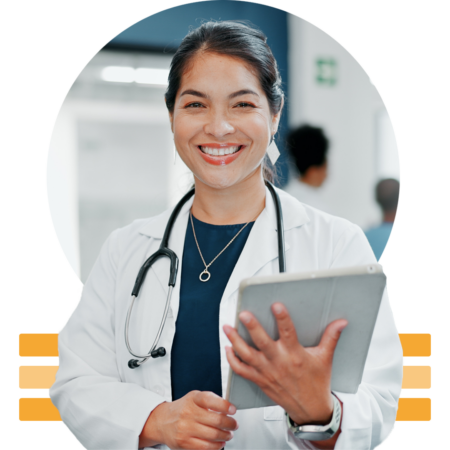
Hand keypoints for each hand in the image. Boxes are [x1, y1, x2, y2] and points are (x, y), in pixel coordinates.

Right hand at [139, 391, 237, 449]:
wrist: (163, 421)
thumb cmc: (183, 408)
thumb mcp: (194, 398)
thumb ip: (210, 400)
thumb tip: (229, 408)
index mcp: (193, 399)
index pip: (210, 400)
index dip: (224, 405)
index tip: (233, 410)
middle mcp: (188, 413)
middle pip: (216, 420)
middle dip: (230, 424)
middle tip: (234, 425)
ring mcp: (185, 429)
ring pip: (213, 435)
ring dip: (225, 436)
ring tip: (228, 434)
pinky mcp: (184, 443)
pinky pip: (205, 447)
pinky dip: (217, 446)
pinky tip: (220, 443)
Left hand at [223, 302, 346, 425]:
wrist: (310, 410)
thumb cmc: (317, 383)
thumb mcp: (325, 359)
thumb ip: (331, 338)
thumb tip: (342, 322)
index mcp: (295, 355)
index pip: (288, 333)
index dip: (282, 318)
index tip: (276, 305)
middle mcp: (279, 362)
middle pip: (262, 343)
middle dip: (251, 328)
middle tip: (243, 314)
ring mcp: (267, 372)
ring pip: (247, 355)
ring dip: (235, 341)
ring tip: (227, 327)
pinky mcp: (259, 380)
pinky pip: (242, 371)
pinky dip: (232, 360)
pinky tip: (227, 348)